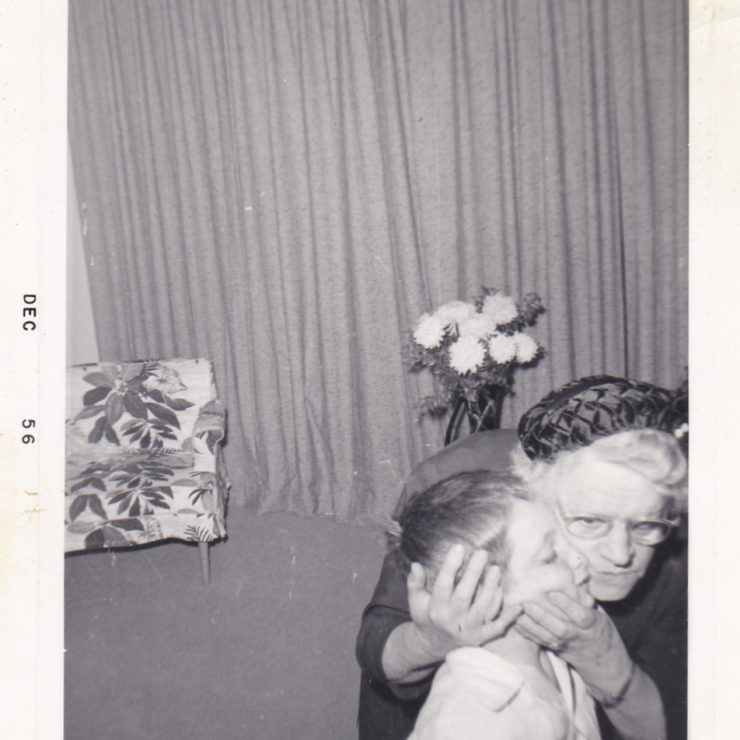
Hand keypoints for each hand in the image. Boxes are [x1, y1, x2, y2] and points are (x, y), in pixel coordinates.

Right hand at [407, 544, 520, 658]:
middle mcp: (453, 620)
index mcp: (436, 609)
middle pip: (465, 595)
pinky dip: (508, 617)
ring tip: (496, 569)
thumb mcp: (416, 601)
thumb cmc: (427, 615)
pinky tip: (518, 605)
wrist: (434, 646)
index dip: (451, 566)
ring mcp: (469, 630)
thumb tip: (416, 565)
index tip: (459, 547)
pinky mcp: (482, 638)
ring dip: (491, 590)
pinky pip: (497, 627)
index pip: (443, 585)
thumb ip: (415, 583)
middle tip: (482, 553)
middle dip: (474, 574)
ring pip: (482, 609)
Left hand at [516, 591, 633, 703]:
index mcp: (593, 625)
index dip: (567, 604)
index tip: (552, 593)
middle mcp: (579, 636)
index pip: (580, 615)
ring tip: (516, 611)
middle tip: (526, 603)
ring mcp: (567, 645)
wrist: (607, 668)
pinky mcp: (557, 650)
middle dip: (542, 617)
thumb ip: (587, 600)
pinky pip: (541, 642)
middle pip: (560, 628)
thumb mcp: (602, 616)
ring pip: (548, 637)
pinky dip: (527, 633)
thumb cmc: (604, 634)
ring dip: (530, 625)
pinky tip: (515, 622)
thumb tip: (575, 576)